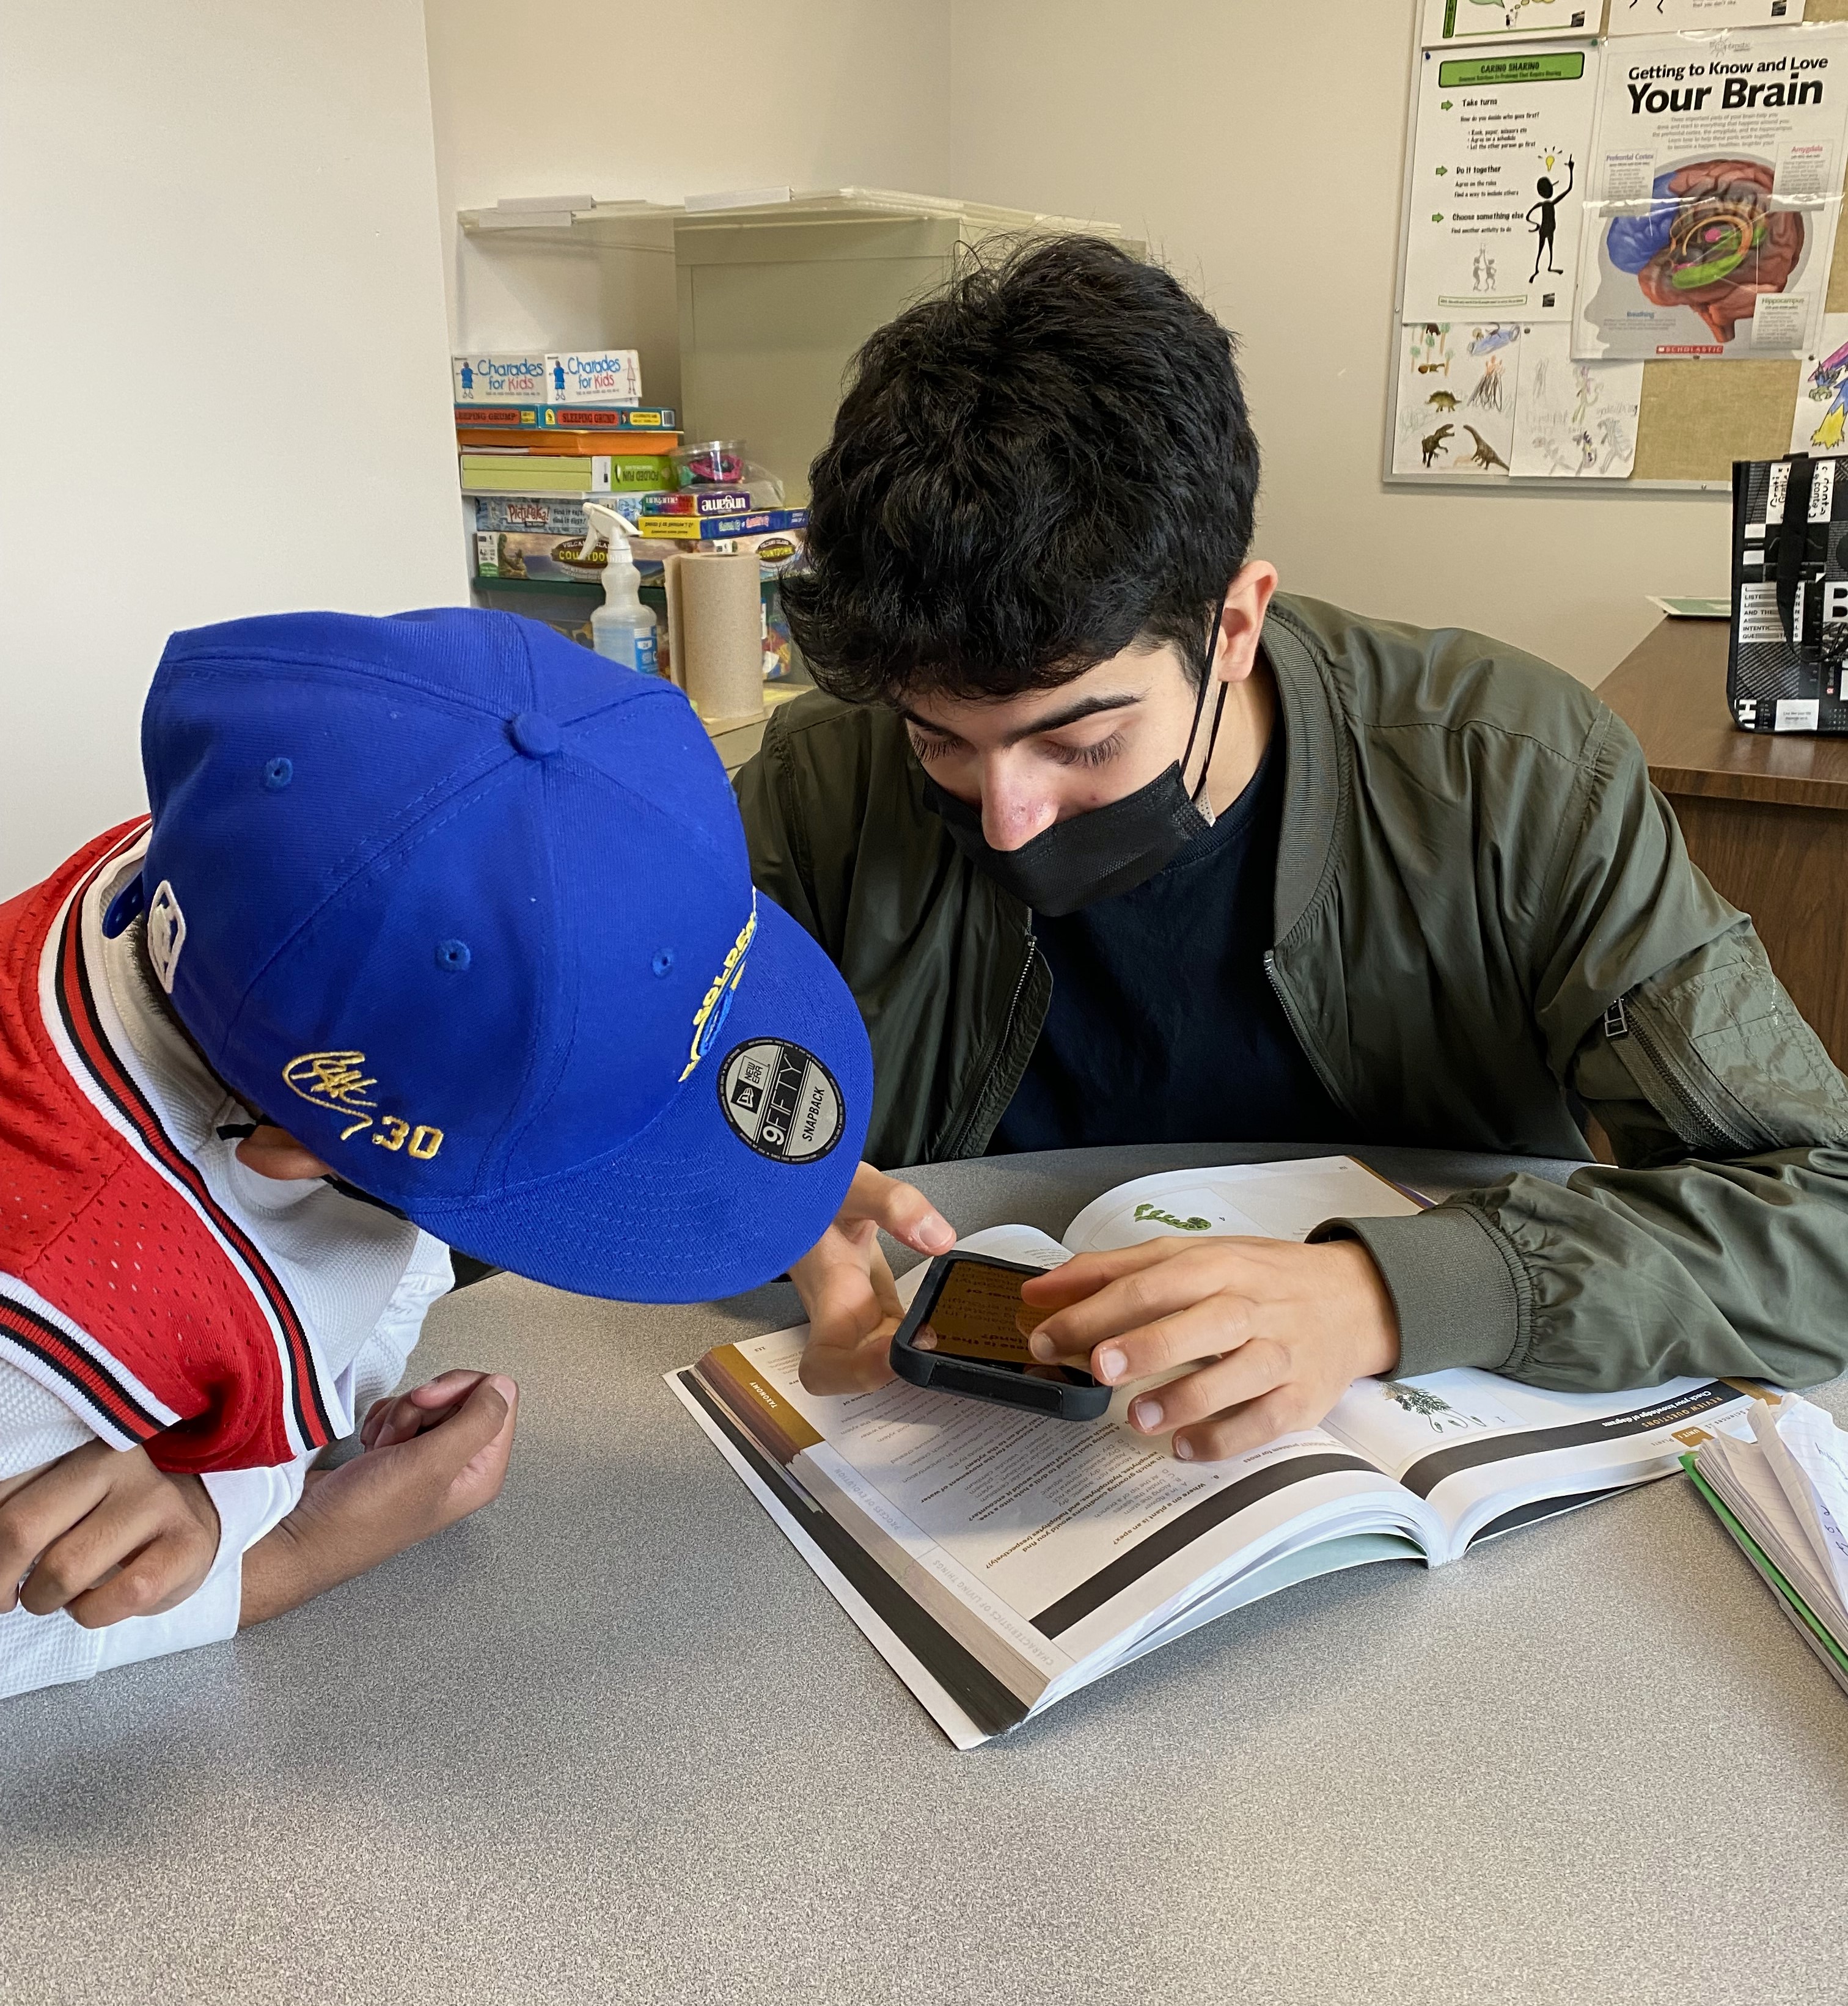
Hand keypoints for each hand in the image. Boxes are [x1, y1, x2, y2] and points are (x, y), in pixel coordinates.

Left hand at [0, 1441, 220, 1626]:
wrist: (187, 1526)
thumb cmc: (105, 1521)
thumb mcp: (58, 1503)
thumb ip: (17, 1513)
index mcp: (74, 1445)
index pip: (2, 1490)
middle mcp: (118, 1461)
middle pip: (22, 1528)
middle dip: (0, 1580)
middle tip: (6, 1596)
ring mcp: (157, 1500)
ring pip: (67, 1569)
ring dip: (45, 1600)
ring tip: (57, 1595)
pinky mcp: (186, 1543)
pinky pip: (124, 1593)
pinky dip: (93, 1613)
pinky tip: (95, 1603)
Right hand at [240, 1370, 516, 1625]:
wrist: (305, 1533)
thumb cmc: (363, 1515)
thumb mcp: (431, 1464)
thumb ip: (477, 1421)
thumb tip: (503, 1385)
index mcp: (483, 1471)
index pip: (498, 1397)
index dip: (459, 1387)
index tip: (425, 1400)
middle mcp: (461, 1464)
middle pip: (460, 1396)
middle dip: (421, 1405)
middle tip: (398, 1436)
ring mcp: (429, 1458)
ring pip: (427, 1402)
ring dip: (398, 1416)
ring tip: (382, 1448)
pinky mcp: (400, 1452)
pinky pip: (402, 1412)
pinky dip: (382, 1422)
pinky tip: (371, 1447)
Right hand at [791, 1161, 954, 1394]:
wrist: (792, 1171)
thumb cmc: (805, 1181)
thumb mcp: (852, 1183)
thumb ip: (894, 1205)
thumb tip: (937, 1238)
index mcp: (825, 1290)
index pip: (824, 1362)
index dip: (856, 1375)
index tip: (894, 1357)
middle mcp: (836, 1306)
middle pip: (859, 1367)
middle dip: (900, 1368)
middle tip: (939, 1345)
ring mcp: (852, 1302)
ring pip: (881, 1349)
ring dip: (913, 1349)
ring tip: (951, 1333)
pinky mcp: (866, 1291)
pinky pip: (892, 1323)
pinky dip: (917, 1325)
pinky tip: (943, 1313)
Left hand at [1020, 1236, 1399, 1461]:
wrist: (1354, 1299)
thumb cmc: (1258, 1278)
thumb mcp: (1189, 1257)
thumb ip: (1110, 1272)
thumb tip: (1038, 1291)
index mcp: (1216, 1266)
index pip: (1153, 1283)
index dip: (1097, 1309)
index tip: (1047, 1333)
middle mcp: (1251, 1307)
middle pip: (1202, 1321)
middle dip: (1146, 1344)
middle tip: (1097, 1367)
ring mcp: (1281, 1353)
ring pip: (1239, 1375)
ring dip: (1184, 1398)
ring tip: (1136, 1417)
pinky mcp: (1303, 1397)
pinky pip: (1266, 1422)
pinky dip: (1225, 1438)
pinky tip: (1184, 1446)